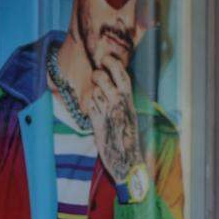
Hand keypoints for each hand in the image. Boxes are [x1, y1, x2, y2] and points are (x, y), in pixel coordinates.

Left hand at [87, 55, 140, 186]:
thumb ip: (122, 100)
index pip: (122, 76)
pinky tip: (94, 110)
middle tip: (96, 75)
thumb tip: (111, 85)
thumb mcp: (130, 115)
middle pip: (103, 78)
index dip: (113, 64)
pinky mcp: (96, 122)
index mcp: (130, 101)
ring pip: (94, 91)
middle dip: (98, 74)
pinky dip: (89, 104)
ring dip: (93, 91)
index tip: (107, 58)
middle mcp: (118, 104)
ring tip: (98, 98)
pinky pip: (89, 105)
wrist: (127, 160)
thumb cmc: (128, 137)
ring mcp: (106, 112)